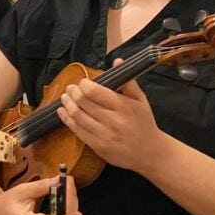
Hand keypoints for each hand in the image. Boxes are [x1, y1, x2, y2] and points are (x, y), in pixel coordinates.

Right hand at [0, 175, 82, 214]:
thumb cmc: (6, 203)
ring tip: (68, 187)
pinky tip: (65, 197)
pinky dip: (66, 210)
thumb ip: (41, 187)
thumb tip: (59, 180)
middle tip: (69, 183)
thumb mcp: (21, 191)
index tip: (77, 213)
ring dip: (69, 205)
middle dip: (70, 203)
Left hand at [57, 59, 167, 174]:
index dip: (84, 84)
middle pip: (83, 102)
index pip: (94, 91)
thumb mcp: (141, 100)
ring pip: (77, 116)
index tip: (83, 82)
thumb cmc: (144, 123)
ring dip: (67, 104)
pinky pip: (77, 131)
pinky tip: (63, 112)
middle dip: (73, 92)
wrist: (150, 153)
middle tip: (70, 88)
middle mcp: (113, 121)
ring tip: (64, 97)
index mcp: (123, 107)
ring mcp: (104, 135)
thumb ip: (128, 81)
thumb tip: (117, 60)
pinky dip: (66, 119)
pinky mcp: (97, 146)